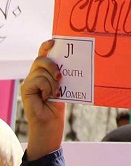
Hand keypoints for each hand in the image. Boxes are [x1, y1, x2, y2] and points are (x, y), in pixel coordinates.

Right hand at [22, 39, 66, 160]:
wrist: (51, 123)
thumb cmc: (58, 106)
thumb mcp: (63, 87)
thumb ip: (62, 75)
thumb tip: (70, 63)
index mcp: (45, 72)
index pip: (43, 55)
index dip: (46, 46)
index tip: (53, 41)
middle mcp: (35, 75)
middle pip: (41, 60)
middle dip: (53, 65)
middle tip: (61, 76)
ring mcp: (29, 81)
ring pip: (41, 71)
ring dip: (52, 82)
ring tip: (56, 93)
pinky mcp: (26, 88)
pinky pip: (38, 80)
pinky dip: (47, 88)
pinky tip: (48, 97)